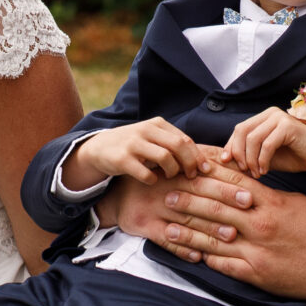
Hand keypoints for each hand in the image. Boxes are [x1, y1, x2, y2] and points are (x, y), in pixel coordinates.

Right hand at [64, 118, 203, 192]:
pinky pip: (146, 173)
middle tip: (191, 177)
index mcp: (157, 124)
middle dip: (189, 164)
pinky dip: (153, 180)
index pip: (185, 139)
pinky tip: (152, 181)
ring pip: (165, 158)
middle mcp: (146, 130)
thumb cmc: (135, 147)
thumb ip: (174, 145)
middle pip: (179, 146)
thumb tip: (203, 162)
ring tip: (170, 177)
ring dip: (172, 172)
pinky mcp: (122, 159)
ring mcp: (133, 144)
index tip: (205, 170)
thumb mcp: (154, 139)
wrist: (100, 148)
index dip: (197, 156)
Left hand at [116, 158, 305, 297]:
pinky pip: (224, 265)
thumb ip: (266, 195)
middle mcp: (259, 224)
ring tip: (168, 225)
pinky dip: (206, 259)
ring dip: (188, 232)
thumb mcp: (294, 203)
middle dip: (189, 201)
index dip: (208, 175)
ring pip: (213, 238)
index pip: (232, 184)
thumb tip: (242, 187)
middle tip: (168, 194)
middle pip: (216, 208)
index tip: (189, 169)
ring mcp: (256, 250)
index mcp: (269, 203)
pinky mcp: (256, 273)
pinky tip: (189, 254)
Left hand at [226, 109, 305, 194]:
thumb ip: (248, 154)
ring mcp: (280, 117)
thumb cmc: (293, 157)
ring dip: (251, 159)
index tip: (229, 164)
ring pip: (252, 138)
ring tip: (256, 173)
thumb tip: (224, 160)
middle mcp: (270, 113)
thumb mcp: (264, 156)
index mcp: (263, 118)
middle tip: (244, 171)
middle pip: (242, 131)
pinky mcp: (288, 126)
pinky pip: (267, 144)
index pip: (239, 130)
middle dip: (239, 153)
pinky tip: (265, 170)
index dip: (231, 147)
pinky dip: (262, 160)